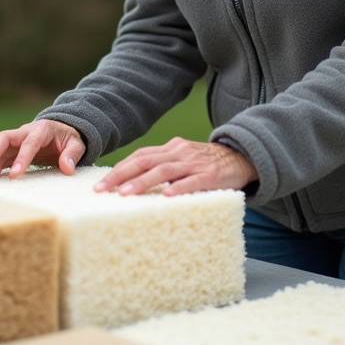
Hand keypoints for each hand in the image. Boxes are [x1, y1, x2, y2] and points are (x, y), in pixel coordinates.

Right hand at [0, 119, 85, 178]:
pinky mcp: (12, 150)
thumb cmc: (69, 138)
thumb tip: (67, 168)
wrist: (62, 130)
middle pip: (4, 138)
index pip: (29, 143)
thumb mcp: (77, 144)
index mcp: (41, 130)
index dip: (21, 158)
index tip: (15, 175)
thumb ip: (72, 154)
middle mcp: (24, 132)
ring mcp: (16, 141)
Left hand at [93, 137, 257, 196]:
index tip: (101, 183)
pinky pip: (193, 181)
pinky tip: (166, 196)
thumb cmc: (208, 164)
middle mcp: (180, 152)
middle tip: (102, 189)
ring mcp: (196, 162)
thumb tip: (134, 183)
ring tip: (126, 194)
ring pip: (165, 170)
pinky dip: (179, 187)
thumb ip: (164, 166)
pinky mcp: (212, 174)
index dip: (120, 167)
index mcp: (172, 148)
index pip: (140, 155)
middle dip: (121, 175)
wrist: (244, 157)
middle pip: (145, 161)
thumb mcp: (184, 160)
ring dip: (143, 182)